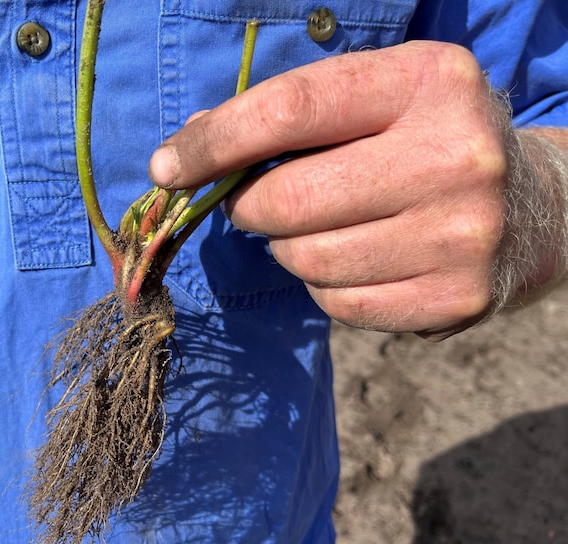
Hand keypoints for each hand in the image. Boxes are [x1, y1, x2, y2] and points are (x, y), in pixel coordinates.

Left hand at [149, 41, 511, 339]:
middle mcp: (454, 156)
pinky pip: (337, 305)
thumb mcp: (377, 100)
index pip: (288, 110)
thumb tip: (188, 151)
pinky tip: (356, 260)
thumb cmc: (428, 143)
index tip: (167, 166)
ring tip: (321, 227)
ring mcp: (461, 235)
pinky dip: (324, 286)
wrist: (532, 208)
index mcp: (426, 83)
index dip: (213, 143)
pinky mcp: (457, 297)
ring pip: (306, 260)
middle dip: (247, 207)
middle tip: (251, 203)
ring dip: (288, 248)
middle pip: (287, 200)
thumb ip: (288, 116)